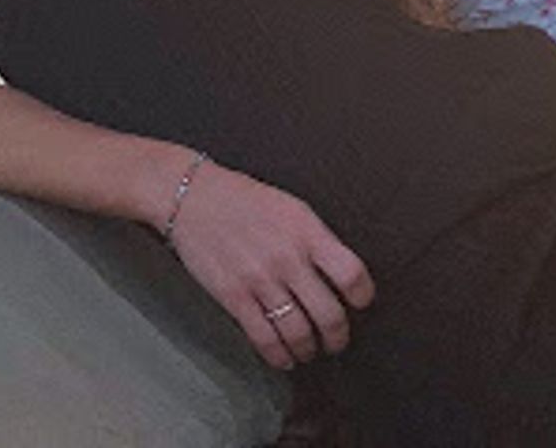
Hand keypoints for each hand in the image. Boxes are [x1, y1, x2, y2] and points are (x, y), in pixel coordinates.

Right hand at [166, 162, 374, 369]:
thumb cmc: (241, 199)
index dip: (363, 295)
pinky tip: (283, 357)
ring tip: (310, 350)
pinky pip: (264, 338)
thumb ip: (316, 239)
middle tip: (336, 339)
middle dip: (338, 336)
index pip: (351, 273)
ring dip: (309, 350)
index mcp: (306, 231)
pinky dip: (279, 355)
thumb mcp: (291, 207)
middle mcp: (287, 257)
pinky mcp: (234, 297)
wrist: (192, 198)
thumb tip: (339, 273)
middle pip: (329, 313)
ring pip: (298, 333)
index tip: (361, 303)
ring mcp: (260, 280)